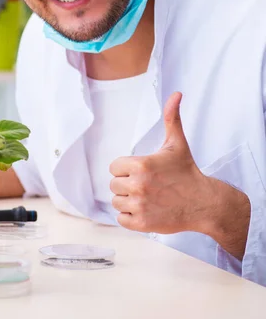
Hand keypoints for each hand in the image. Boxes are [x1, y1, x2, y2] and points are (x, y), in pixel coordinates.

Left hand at [110, 92, 213, 234]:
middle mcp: (138, 185)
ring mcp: (140, 206)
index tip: (141, 171)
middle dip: (127, 184)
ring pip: (116, 202)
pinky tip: (146, 209)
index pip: (114, 167)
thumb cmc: (187, 172)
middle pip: (114, 185)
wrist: (204, 203)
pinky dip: (130, 216)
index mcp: (141, 165)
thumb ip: (171, 117)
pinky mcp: (142, 223)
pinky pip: (121, 219)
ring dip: (128, 201)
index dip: (125, 168)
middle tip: (147, 185)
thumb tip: (176, 94)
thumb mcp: (177, 143)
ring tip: (147, 197)